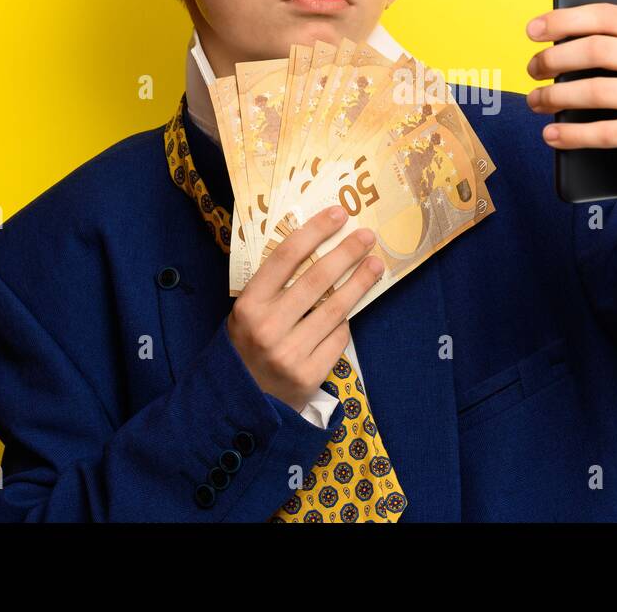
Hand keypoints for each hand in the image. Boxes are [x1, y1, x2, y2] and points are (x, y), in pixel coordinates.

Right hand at [226, 206, 385, 412]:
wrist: (241, 402)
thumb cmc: (247, 346)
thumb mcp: (247, 313)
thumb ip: (273, 287)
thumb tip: (317, 246)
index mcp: (248, 305)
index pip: (285, 258)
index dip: (314, 232)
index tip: (338, 214)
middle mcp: (267, 327)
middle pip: (317, 279)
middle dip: (346, 253)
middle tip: (367, 236)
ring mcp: (289, 353)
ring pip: (335, 309)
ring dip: (360, 283)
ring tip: (375, 264)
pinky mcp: (309, 375)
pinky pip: (338, 338)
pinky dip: (345, 323)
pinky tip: (350, 311)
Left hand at [524, 0, 616, 174]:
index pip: (608, 16)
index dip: (565, 20)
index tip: (534, 29)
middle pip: (598, 52)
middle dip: (554, 59)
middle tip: (533, 67)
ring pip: (599, 93)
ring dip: (556, 98)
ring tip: (536, 100)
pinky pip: (610, 134)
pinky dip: (574, 135)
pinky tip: (552, 134)